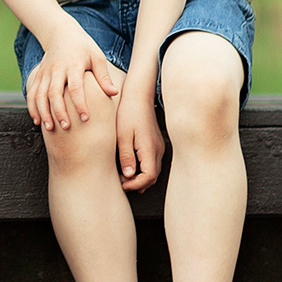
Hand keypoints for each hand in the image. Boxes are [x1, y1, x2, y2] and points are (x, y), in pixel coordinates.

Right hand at [24, 25, 120, 131]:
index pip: (76, 87)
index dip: (80, 104)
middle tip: (67, 127)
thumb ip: (104, 76)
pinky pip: (32, 93)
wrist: (61, 33)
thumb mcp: (97, 57)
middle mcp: (57, 69)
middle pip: (54, 93)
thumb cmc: (83, 48)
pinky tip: (37, 121)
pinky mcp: (38, 76)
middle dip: (59, 111)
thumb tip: (114, 94)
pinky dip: (32, 107)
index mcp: (73, 65)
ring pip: (40, 95)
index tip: (85, 118)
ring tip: (50, 128)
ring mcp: (45, 73)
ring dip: (43, 112)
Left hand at [114, 75, 164, 191]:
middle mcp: (158, 150)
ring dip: (141, 178)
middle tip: (121, 182)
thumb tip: (129, 176)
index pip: (149, 176)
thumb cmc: (129, 113)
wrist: (139, 97)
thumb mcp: (123, 135)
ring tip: (124, 176)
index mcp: (149, 148)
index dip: (136, 184)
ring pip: (154, 171)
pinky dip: (144, 170)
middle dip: (138, 184)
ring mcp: (159, 147)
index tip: (123, 184)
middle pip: (153, 177)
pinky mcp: (157, 144)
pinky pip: (153, 163)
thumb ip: (126, 156)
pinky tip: (131, 166)